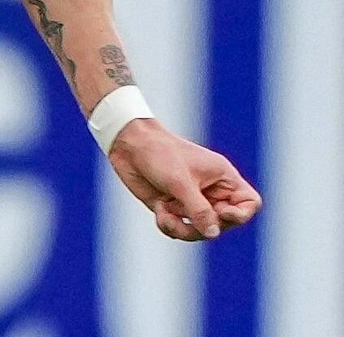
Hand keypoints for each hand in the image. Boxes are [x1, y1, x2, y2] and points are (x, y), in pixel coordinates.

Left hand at [108, 119, 260, 240]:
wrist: (128, 145)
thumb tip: (212, 233)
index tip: (222, 212)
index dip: (241, 214)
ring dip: (183, 230)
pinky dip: (169, 225)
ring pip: (201, 231)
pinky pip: (179, 229)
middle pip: (223, 224)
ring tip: (166, 215)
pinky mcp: (173, 208)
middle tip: (183, 214)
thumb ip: (199, 209)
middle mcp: (211, 192)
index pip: (249, 203)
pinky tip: (159, 211)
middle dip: (203, 226)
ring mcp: (192, 201)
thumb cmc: (159, 154)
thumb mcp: (180, 182)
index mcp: (223, 178)